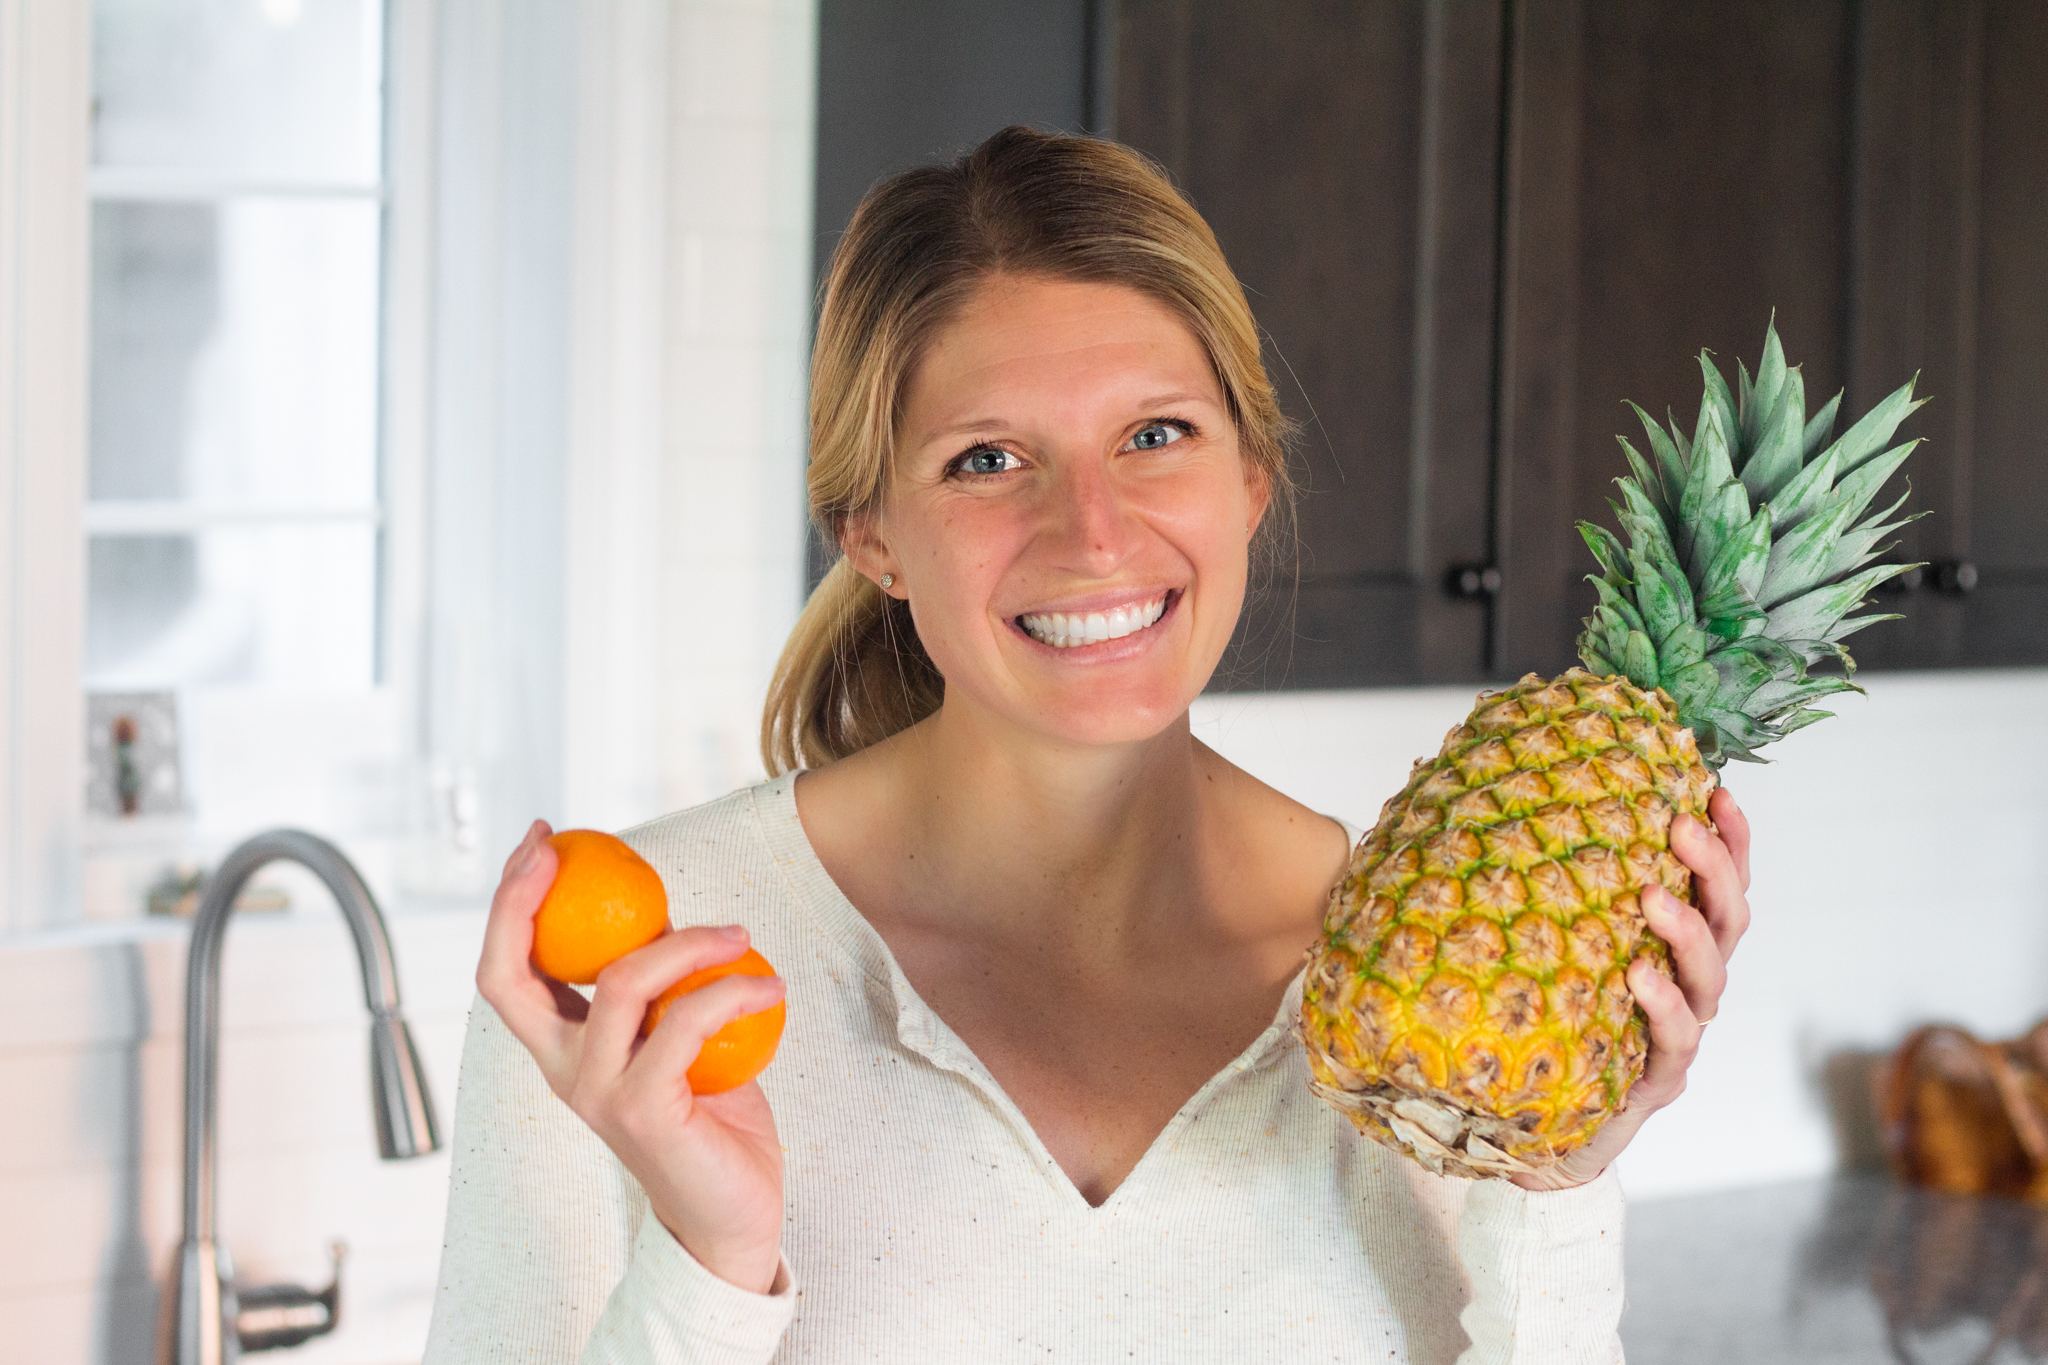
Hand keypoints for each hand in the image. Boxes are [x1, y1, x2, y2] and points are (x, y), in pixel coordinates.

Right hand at [475, 820, 788, 1292]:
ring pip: (621, 982)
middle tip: (574, 850)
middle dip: (527, 898)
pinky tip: (770, 988)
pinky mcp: (643, 1109)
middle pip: (513, 973)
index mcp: (561, 1049)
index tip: (540, 842)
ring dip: (688, 941)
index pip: (505, 970)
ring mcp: (597, 1091)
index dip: (510, 902)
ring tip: (741, 935)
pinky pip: (685, 1022)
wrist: (732, 1215)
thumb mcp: (675, 1036)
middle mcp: (562, 1070)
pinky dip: (732, 989)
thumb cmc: (709, 1120)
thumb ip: (658, 986)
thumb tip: (664, 911)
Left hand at [1512, 785, 1751, 1190]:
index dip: (1727, 840)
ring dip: (1687, 929)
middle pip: (1728, 920)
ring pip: (1710, 977)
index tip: (1714, 788)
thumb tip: (1470, 793)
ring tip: (1654, 894)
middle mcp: (1685, 986)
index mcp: (1666, 945)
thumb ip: (1526, 884)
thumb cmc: (1529, 1023)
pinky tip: (1639, 974)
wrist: (1523, 1129)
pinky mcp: (1655, 1082)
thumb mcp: (1533, 944)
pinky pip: (1675, 1041)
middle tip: (1684, 825)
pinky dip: (1663, 1005)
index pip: (1714, 885)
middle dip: (1714, 868)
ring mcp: (1677, 1036)